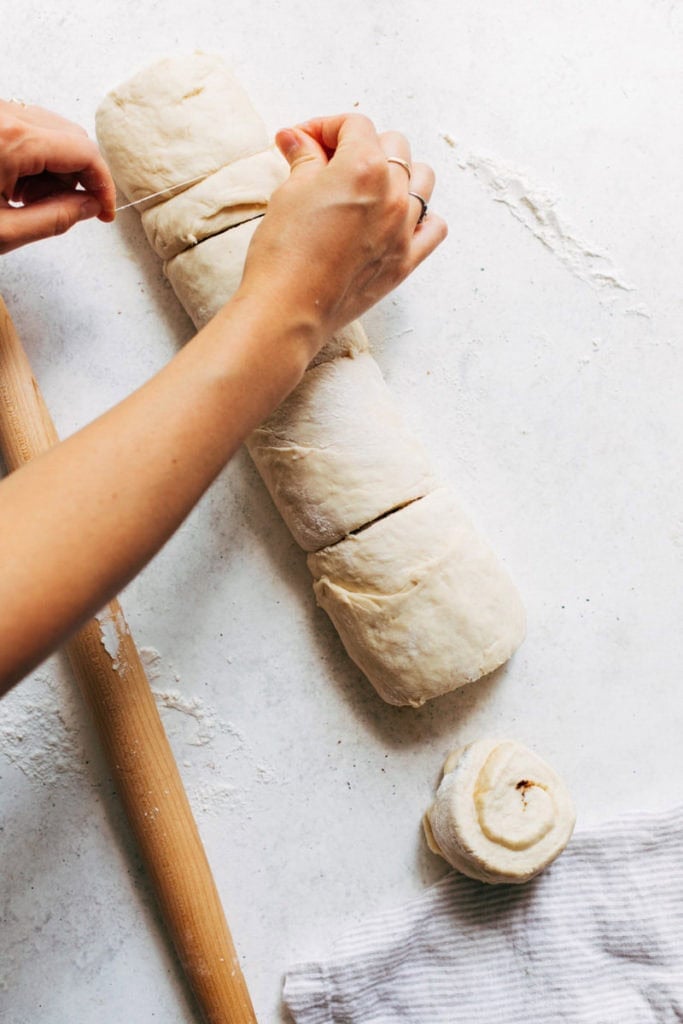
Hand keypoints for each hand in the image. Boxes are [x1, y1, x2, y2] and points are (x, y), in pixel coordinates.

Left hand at [0, 100, 115, 254]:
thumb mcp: (3, 232)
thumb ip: (54, 220)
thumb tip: (90, 206)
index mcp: (11, 140)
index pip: (84, 152)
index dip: (103, 185)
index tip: (104, 211)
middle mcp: (3, 114)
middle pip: (71, 136)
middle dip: (78, 176)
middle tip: (63, 208)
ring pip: (50, 130)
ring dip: (54, 167)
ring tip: (26, 198)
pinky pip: (25, 127)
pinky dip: (32, 156)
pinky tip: (12, 182)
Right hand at [239, 113, 446, 351]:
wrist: (288, 308)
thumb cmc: (284, 251)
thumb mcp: (289, 192)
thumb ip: (304, 159)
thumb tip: (298, 138)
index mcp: (364, 167)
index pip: (355, 125)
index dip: (325, 127)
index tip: (304, 141)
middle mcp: (393, 194)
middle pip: (392, 146)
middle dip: (360, 146)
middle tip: (328, 164)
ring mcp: (404, 229)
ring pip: (422, 180)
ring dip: (398, 173)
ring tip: (368, 187)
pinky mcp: (405, 261)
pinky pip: (433, 227)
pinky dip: (421, 217)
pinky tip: (396, 219)